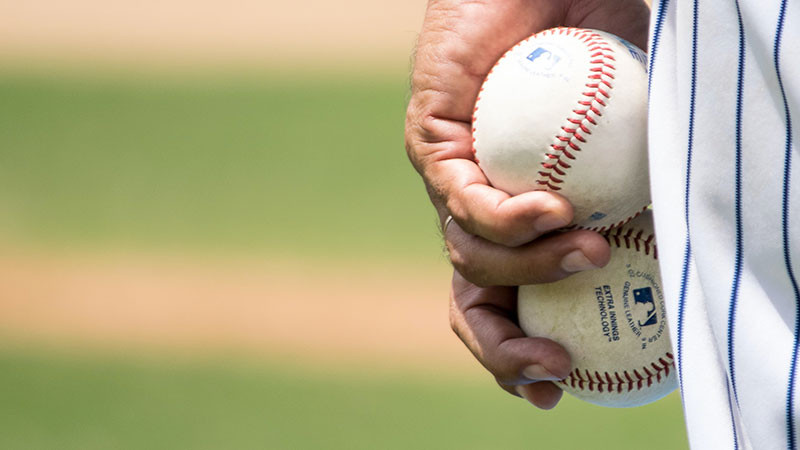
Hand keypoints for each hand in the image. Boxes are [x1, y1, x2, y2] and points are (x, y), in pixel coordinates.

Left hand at [406, 0, 649, 407]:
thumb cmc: (604, 52)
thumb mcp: (641, 136)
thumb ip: (654, 187)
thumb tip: (693, 241)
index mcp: (520, 222)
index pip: (508, 303)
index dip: (524, 352)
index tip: (563, 383)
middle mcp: (479, 210)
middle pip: (473, 302)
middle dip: (506, 350)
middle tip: (555, 369)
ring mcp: (453, 180)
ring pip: (470, 259)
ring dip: (534, 272)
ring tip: (589, 250)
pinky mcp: (432, 143)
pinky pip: (461, 200)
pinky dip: (510, 218)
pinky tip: (555, 207)